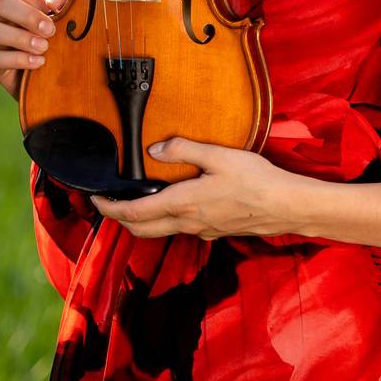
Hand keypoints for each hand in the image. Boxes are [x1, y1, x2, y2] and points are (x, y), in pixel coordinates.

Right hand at [0, 0, 73, 101]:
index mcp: (12, 1)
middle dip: (26, 14)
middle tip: (50, 29)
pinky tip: (40, 61)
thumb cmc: (60, 36)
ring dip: (21, 37)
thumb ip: (65, 1)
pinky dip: (21, 59)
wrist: (61, 74)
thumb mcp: (65, 15)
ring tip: (45, 46)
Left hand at [89, 138, 308, 240]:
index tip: (95, 198)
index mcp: (182, 203)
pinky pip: (181, 229)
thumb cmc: (257, 181)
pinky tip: (176, 204)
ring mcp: (200, 230)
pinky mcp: (213, 232)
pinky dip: (167, 220)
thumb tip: (156, 147)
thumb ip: (185, 149)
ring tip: (138, 202)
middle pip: (140, 230)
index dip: (107, 208)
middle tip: (109, 203)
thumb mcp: (219, 156)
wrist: (285, 206)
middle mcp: (186, 223)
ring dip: (142, 221)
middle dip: (119, 219)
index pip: (132, 214)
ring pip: (159, 232)